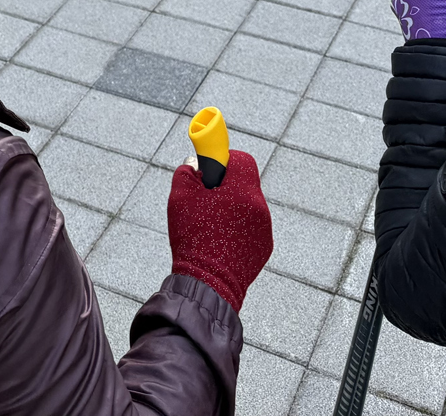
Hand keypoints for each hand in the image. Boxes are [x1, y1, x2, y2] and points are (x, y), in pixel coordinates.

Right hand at [166, 150, 272, 311]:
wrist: (207, 284)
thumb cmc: (193, 238)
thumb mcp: (180, 198)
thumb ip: (187, 173)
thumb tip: (195, 167)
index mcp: (243, 192)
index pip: (242, 160)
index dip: (224, 160)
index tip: (210, 170)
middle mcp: (260, 208)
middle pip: (245, 183)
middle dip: (225, 186)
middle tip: (205, 199)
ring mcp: (265, 230)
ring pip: (247, 206)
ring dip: (231, 208)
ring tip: (210, 225)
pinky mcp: (264, 248)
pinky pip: (251, 227)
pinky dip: (237, 228)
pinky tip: (219, 241)